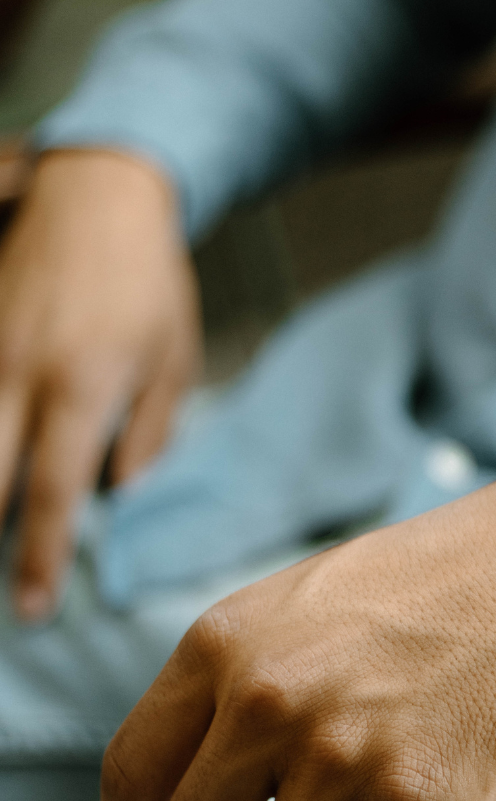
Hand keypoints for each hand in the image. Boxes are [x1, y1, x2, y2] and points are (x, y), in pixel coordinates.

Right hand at [0, 149, 200, 620]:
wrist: (98, 193)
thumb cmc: (150, 283)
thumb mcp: (174, 360)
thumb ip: (148, 433)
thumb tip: (116, 493)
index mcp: (81, 389)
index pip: (53, 493)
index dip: (40, 557)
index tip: (36, 607)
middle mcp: (16, 374)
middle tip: (0, 596)